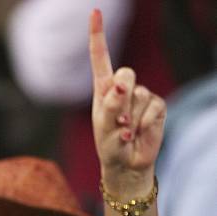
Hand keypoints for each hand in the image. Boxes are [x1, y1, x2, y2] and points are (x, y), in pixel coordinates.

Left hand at [89, 9, 165, 193]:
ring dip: (130, 119)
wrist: (127, 164)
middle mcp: (122, 88)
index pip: (101, 58)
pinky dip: (144, 124)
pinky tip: (138, 133)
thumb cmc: (110, 145)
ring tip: (126, 133)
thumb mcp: (103, 128)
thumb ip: (110, 107)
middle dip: (122, 96)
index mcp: (103, 89)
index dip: (98, 35)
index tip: (95, 12)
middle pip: (125, 73)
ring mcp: (141, 95)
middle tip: (118, 122)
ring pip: (139, 96)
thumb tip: (121, 86)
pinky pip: (153, 108)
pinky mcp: (156, 106)